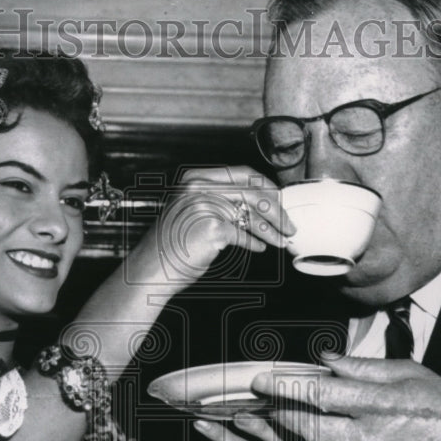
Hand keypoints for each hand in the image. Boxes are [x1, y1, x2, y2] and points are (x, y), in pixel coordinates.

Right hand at [150, 166, 294, 285]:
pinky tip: (259, 248)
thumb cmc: (173, 244)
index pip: (243, 173)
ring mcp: (204, 206)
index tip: (280, 199)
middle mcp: (199, 187)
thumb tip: (261, 204)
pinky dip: (255, 243)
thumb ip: (221, 201)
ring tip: (282, 240)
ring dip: (272, 229)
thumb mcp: (194, 211)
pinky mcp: (211, 228)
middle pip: (253, 192)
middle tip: (289, 224)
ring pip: (252, 214)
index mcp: (196, 178)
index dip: (267, 186)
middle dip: (278, 210)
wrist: (151, 268)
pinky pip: (243, 235)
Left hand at [252, 355, 440, 440]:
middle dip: (284, 417)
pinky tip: (368, 440)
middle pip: (310, 428)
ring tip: (342, 419)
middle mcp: (369, 436)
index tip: (263, 382)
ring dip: (323, 432)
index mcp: (377, 403)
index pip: (319, 393)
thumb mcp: (407, 374)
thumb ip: (363, 367)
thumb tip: (328, 358)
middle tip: (270, 407)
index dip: (285, 387)